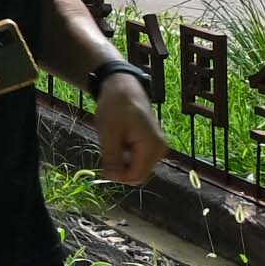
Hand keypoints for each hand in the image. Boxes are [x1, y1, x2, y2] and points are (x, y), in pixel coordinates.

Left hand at [90, 67, 166, 187]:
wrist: (124, 87)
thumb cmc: (116, 107)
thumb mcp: (109, 133)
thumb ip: (112, 158)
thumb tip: (111, 178)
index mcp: (152, 147)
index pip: (136, 176)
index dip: (118, 176)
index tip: (104, 166)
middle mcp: (160, 150)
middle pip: (137, 173)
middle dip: (120, 168)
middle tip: (108, 149)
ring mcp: (158, 148)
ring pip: (136, 167)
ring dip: (121, 161)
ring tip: (114, 141)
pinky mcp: (152, 145)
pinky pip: (137, 159)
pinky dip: (125, 154)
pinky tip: (120, 139)